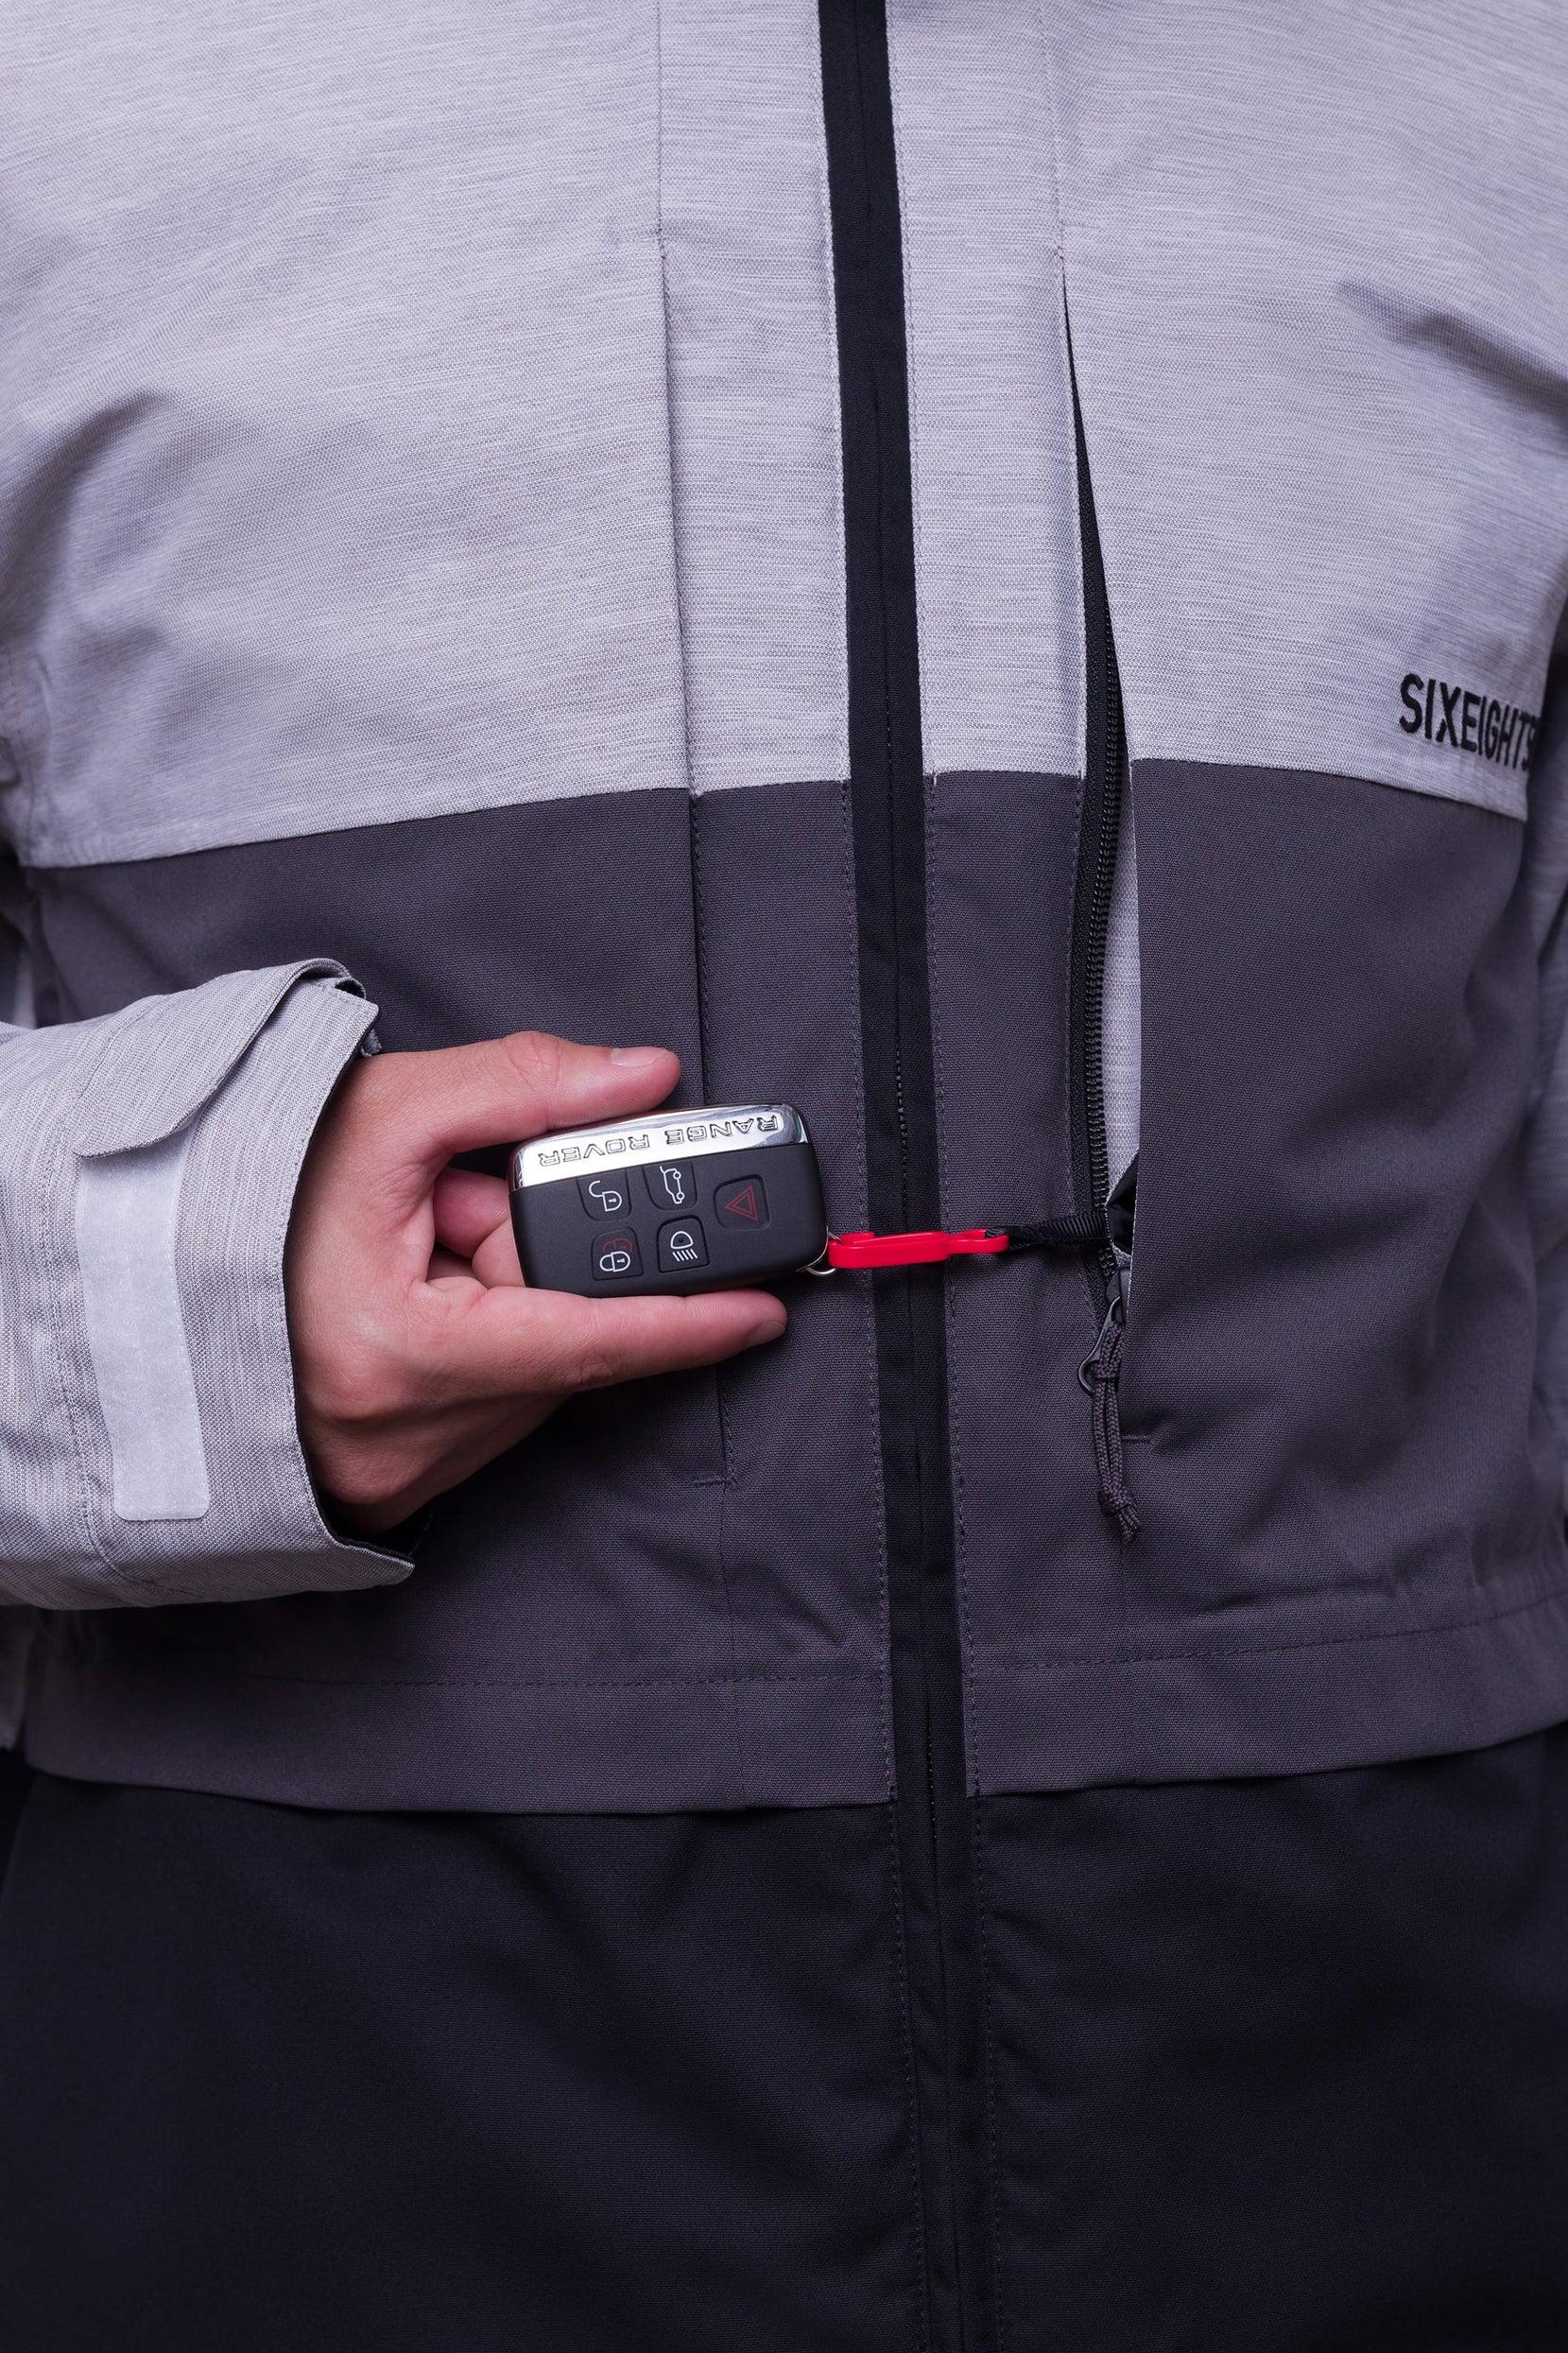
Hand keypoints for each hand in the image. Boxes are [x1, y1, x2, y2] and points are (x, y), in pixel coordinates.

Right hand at [285, 1032, 785, 1530]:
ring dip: (505, 1308)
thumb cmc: (247, 1199)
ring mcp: (394, 1475)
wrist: (139, 1270)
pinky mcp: (390, 1489)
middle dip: (537, 1264)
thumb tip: (642, 1080)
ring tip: (411, 1257)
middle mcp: (402, 1440)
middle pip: (558, 1347)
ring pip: (526, 1379)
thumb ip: (522, 1084)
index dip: (686, 1319)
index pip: (588, 1338)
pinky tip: (411, 1302)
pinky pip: (485, 1409)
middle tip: (464, 1212)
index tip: (764, 1309)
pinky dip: (477, 1348)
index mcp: (401, 1358)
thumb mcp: (386, 1111)